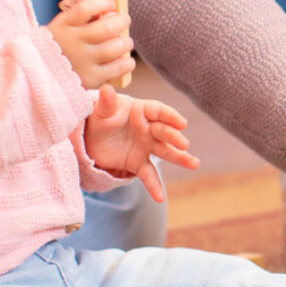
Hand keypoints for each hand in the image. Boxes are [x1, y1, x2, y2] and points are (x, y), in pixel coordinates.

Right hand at [48, 0, 134, 89]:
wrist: (38, 75)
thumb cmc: (56, 46)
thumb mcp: (60, 26)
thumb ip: (79, 14)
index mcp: (63, 25)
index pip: (87, 7)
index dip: (104, 3)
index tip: (110, 4)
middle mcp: (73, 42)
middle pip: (107, 28)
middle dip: (122, 21)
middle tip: (124, 20)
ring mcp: (82, 61)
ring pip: (115, 47)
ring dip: (126, 42)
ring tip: (126, 42)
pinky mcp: (90, 77)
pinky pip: (117, 68)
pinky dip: (127, 62)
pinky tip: (126, 60)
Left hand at [83, 86, 196, 202]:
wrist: (91, 138)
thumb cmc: (101, 118)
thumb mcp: (101, 110)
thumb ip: (106, 102)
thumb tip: (106, 89)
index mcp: (142, 111)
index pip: (159, 111)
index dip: (170, 116)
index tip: (182, 123)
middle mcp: (148, 128)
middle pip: (165, 132)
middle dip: (174, 138)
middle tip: (184, 144)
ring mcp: (146, 147)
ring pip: (165, 152)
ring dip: (180, 158)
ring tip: (194, 164)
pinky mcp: (139, 163)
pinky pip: (149, 174)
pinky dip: (154, 186)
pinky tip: (160, 198)